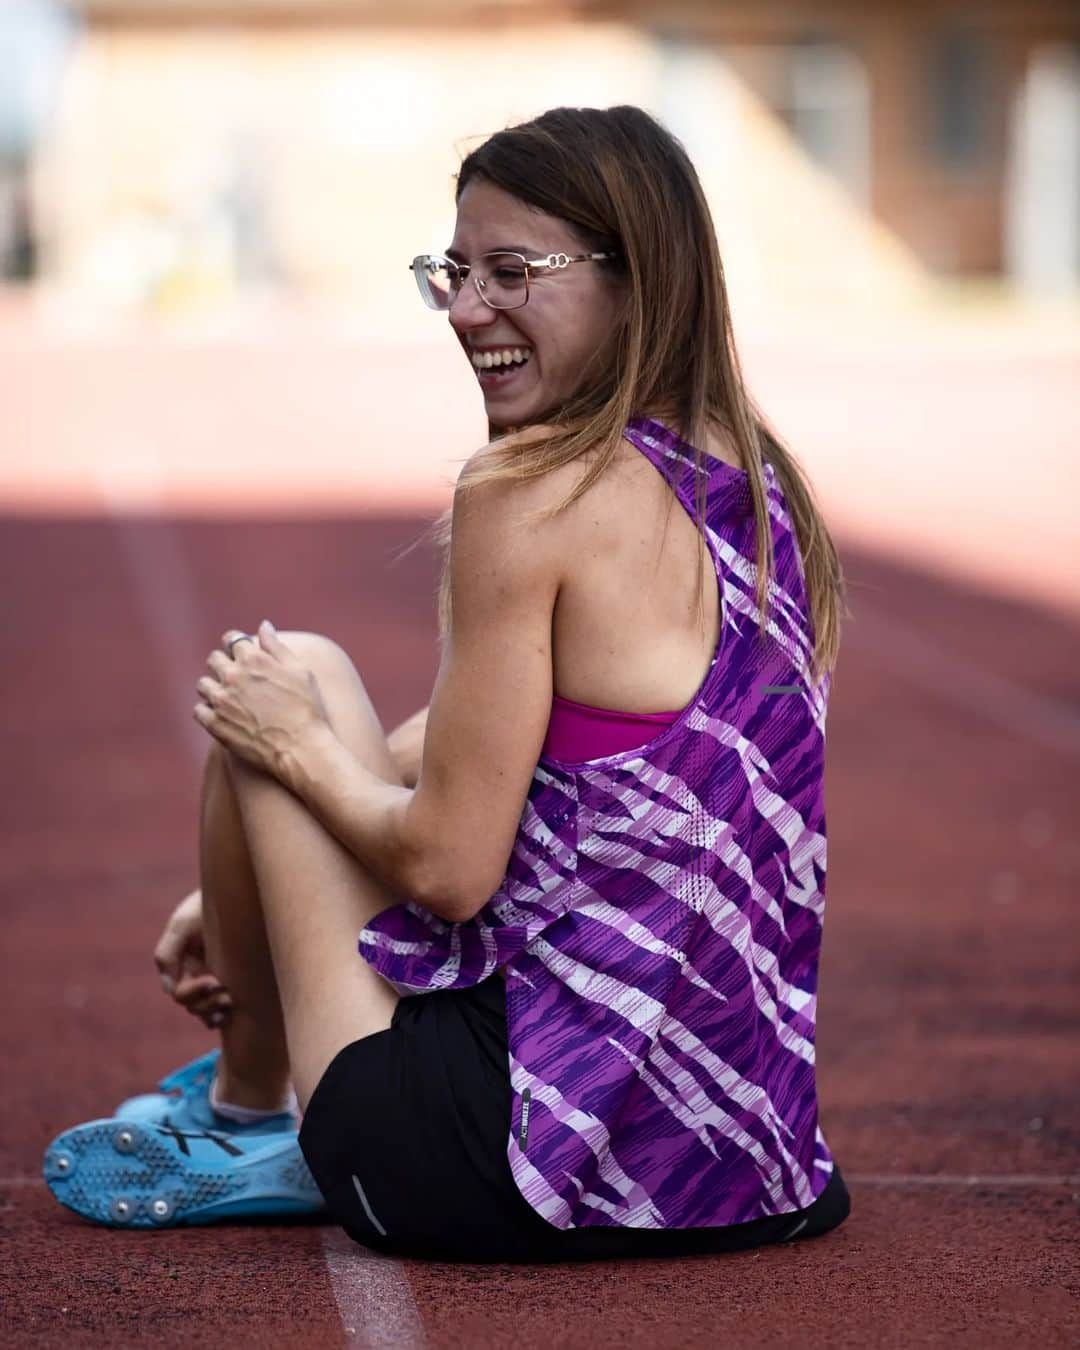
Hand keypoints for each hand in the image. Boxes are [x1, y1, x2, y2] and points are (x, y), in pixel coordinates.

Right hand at [154, 889, 232, 1028]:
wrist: (236, 890)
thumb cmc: (206, 904)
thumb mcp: (182, 924)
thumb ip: (167, 953)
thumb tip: (169, 988)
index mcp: (180, 961)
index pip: (179, 991)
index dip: (193, 992)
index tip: (213, 981)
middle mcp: (193, 971)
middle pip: (191, 1004)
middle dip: (205, 1004)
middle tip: (226, 995)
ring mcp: (211, 974)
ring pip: (204, 1007)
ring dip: (213, 1010)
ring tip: (229, 1003)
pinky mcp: (231, 975)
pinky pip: (219, 1003)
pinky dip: (219, 1013)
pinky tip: (228, 1016)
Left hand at [193, 620, 331, 778]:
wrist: (302, 750)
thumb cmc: (307, 709)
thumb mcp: (300, 671)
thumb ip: (277, 646)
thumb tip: (263, 625)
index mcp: (253, 658)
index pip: (232, 639)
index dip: (237, 646)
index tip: (242, 655)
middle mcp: (233, 676)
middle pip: (214, 659)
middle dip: (224, 665)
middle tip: (237, 679)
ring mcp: (221, 700)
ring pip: (203, 684)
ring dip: (214, 688)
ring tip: (230, 699)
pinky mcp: (214, 724)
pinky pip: (199, 710)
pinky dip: (208, 711)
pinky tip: (224, 716)